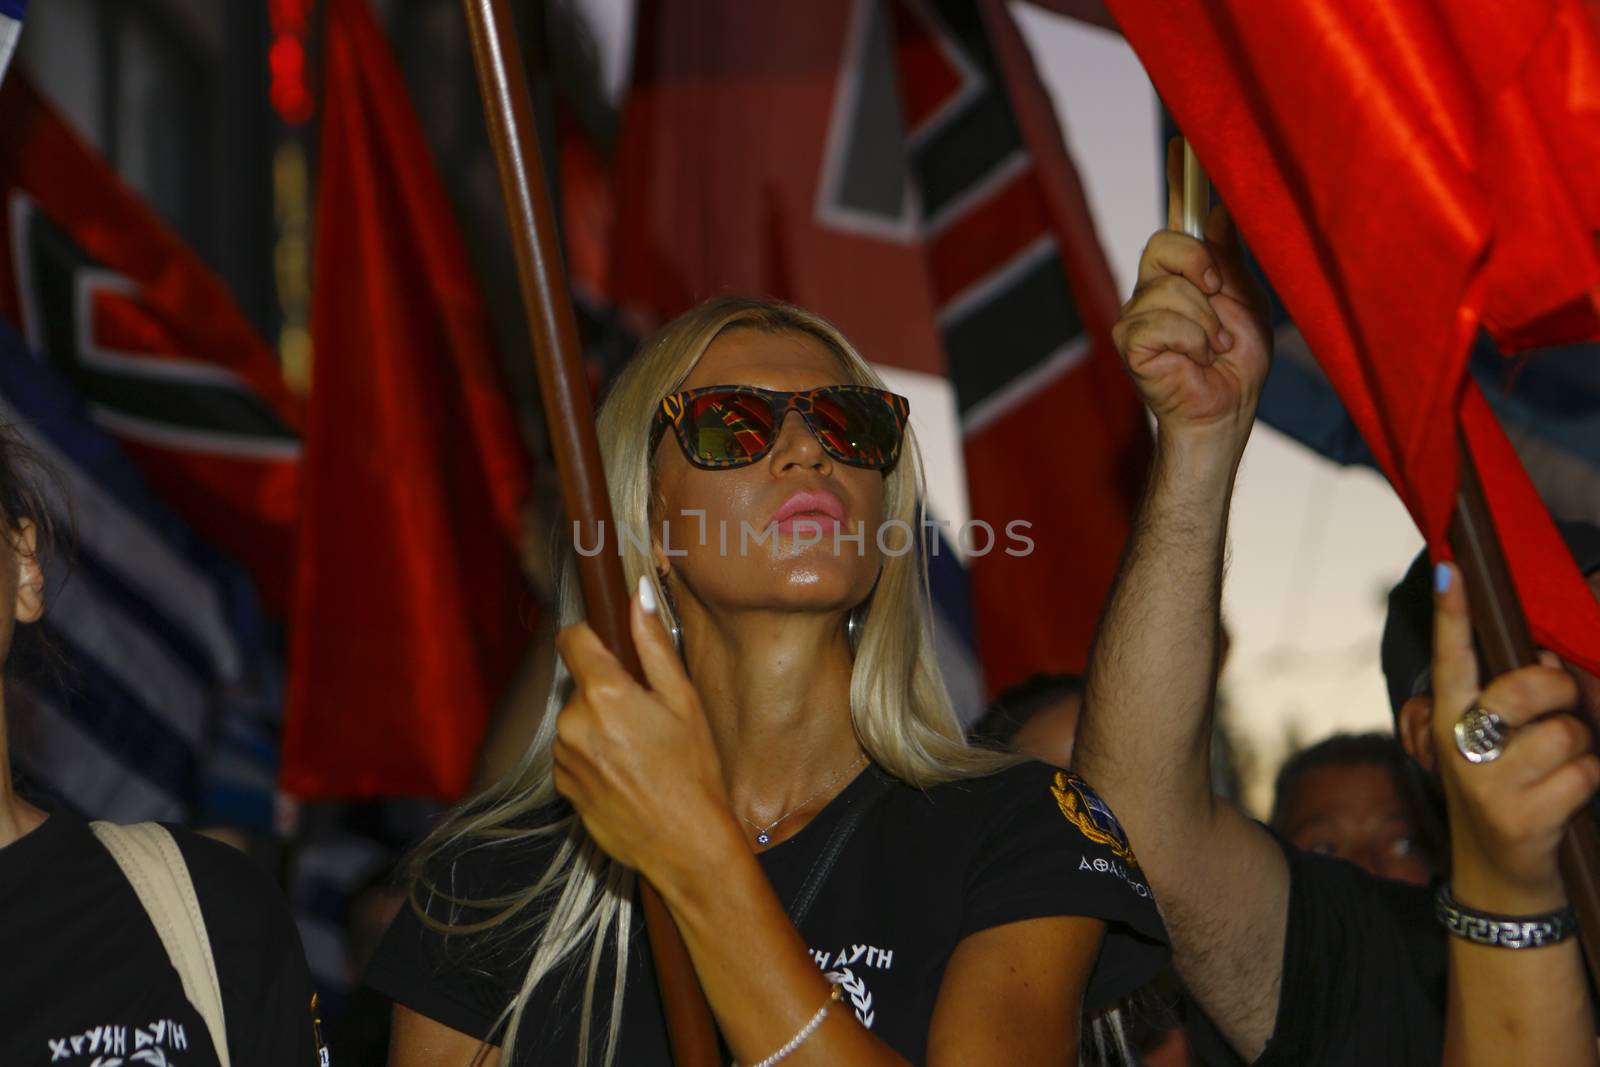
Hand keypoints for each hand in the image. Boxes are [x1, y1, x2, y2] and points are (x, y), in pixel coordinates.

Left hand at [552, 580, 735, 882]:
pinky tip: (627, 775)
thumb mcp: (683, 701)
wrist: (684, 845)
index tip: (611, 648)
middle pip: (579, 683)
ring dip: (599, 725)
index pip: (572, 638)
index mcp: (604, 693)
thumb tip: (637, 594)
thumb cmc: (693, 773)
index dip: (591, 637)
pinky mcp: (563, 786)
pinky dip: (594, 757)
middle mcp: (573, 722)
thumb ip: (654, 644)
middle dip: (606, 690)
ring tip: (640, 752)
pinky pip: (573, 754)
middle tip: (647, 716)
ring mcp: (564, 757)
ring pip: (576, 720)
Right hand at [1112, 140, 1271, 453]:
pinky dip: (1192, 341)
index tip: (1184, 144)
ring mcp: (1136, 313)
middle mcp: (1154, 286)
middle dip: (1201, 267)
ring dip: (1207, 322)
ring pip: (1170, 288)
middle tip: (1219, 298)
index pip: (1179, 218)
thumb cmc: (1238, 363)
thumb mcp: (1246, 300)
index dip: (1179, 180)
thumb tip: (1223, 209)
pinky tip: (1195, 360)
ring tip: (1213, 348)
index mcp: (1185, 272)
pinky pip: (1161, 319)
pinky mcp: (1129, 341)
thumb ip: (1231, 258)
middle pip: (1165, 242)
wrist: (1226, 410)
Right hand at [1431, 562, 1599, 910]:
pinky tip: (1566, 798)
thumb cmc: (1503, 789)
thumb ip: (1509, 699)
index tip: (1451, 570)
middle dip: (1559, 690)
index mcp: (1446, 719)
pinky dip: (1589, 781)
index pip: (1451, 657)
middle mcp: (1459, 748)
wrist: (1497, 877)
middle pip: (1523, 688)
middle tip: (1561, 706)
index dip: (1452, 612)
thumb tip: (1551, 659)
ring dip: (1579, 746)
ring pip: (1564, 732)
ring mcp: (1488, 784)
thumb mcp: (1490, 744)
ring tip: (1560, 766)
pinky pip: (1583, 773)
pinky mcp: (1522, 817)